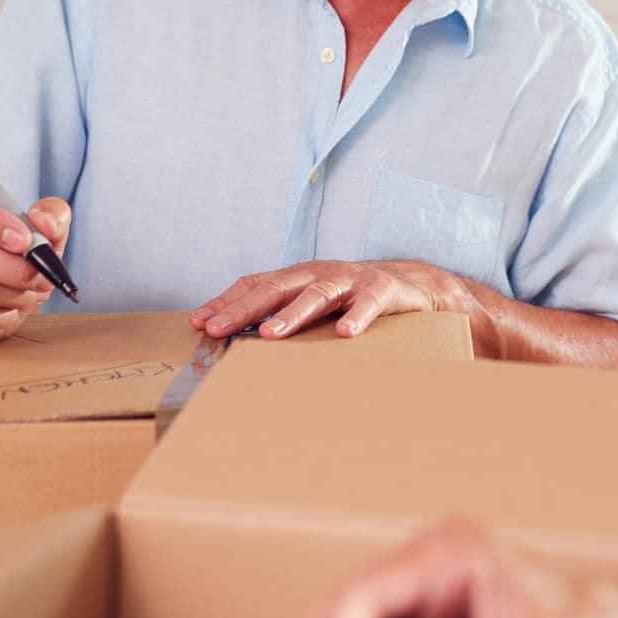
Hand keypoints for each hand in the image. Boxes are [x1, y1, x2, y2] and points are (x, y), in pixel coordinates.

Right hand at [0, 184, 71, 344]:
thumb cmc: (15, 250)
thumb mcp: (42, 227)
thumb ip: (52, 216)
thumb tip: (43, 222)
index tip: (24, 240)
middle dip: (14, 270)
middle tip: (38, 276)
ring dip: (14, 295)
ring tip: (27, 292)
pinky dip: (2, 319)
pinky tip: (11, 311)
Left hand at [188, 259, 476, 339]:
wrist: (418, 287)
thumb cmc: (358, 300)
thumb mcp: (319, 306)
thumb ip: (286, 318)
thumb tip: (238, 343)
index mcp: (301, 277)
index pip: (256, 284)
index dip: (227, 300)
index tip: (198, 321)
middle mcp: (322, 273)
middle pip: (276, 286)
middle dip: (243, 308)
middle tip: (216, 328)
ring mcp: (353, 279)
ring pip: (318, 293)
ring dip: (292, 314)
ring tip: (269, 335)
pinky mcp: (385, 289)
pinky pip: (369, 303)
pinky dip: (357, 316)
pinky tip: (345, 334)